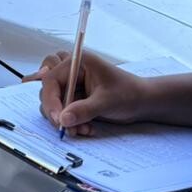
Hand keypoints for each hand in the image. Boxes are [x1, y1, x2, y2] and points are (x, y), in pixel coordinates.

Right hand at [22, 51, 148, 136]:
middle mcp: (71, 71)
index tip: (58, 119)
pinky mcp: (75, 98)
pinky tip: (85, 128)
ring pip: (53, 102)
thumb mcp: (107, 102)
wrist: (143, 103)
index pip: (51, 79)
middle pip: (48, 89)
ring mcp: (72, 85)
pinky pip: (63, 110)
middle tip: (64, 125)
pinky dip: (70, 122)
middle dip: (55, 110)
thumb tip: (63, 120)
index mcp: (78, 62)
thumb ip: (84, 110)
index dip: (51, 100)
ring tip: (81, 129)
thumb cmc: (129, 93)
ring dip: (63, 118)